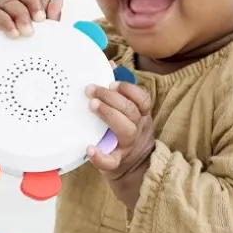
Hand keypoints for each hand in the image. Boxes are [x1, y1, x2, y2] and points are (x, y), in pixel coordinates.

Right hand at [0, 0, 63, 37]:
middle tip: (40, 20)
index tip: (47, 15)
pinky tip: (13, 33)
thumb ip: (50, 19)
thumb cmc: (19, 48)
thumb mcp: (39, 34)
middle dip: (33, 2)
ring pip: (9, 0)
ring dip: (20, 15)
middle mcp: (11, 1)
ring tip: (27, 32)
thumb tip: (59, 1)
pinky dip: (5, 22)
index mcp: (26, 3)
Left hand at [85, 81, 155, 208]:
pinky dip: (100, 156)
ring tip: (92, 106)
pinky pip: (111, 161)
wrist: (135, 168)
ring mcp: (128, 146)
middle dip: (110, 97)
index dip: (128, 89)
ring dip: (108, 115)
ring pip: (125, 130)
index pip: (142, 99)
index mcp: (141, 115)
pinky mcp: (117, 162)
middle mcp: (138, 129)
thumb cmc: (127, 132)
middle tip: (91, 90)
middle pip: (130, 111)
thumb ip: (121, 91)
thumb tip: (110, 64)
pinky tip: (89, 148)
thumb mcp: (130, 111)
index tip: (112, 83)